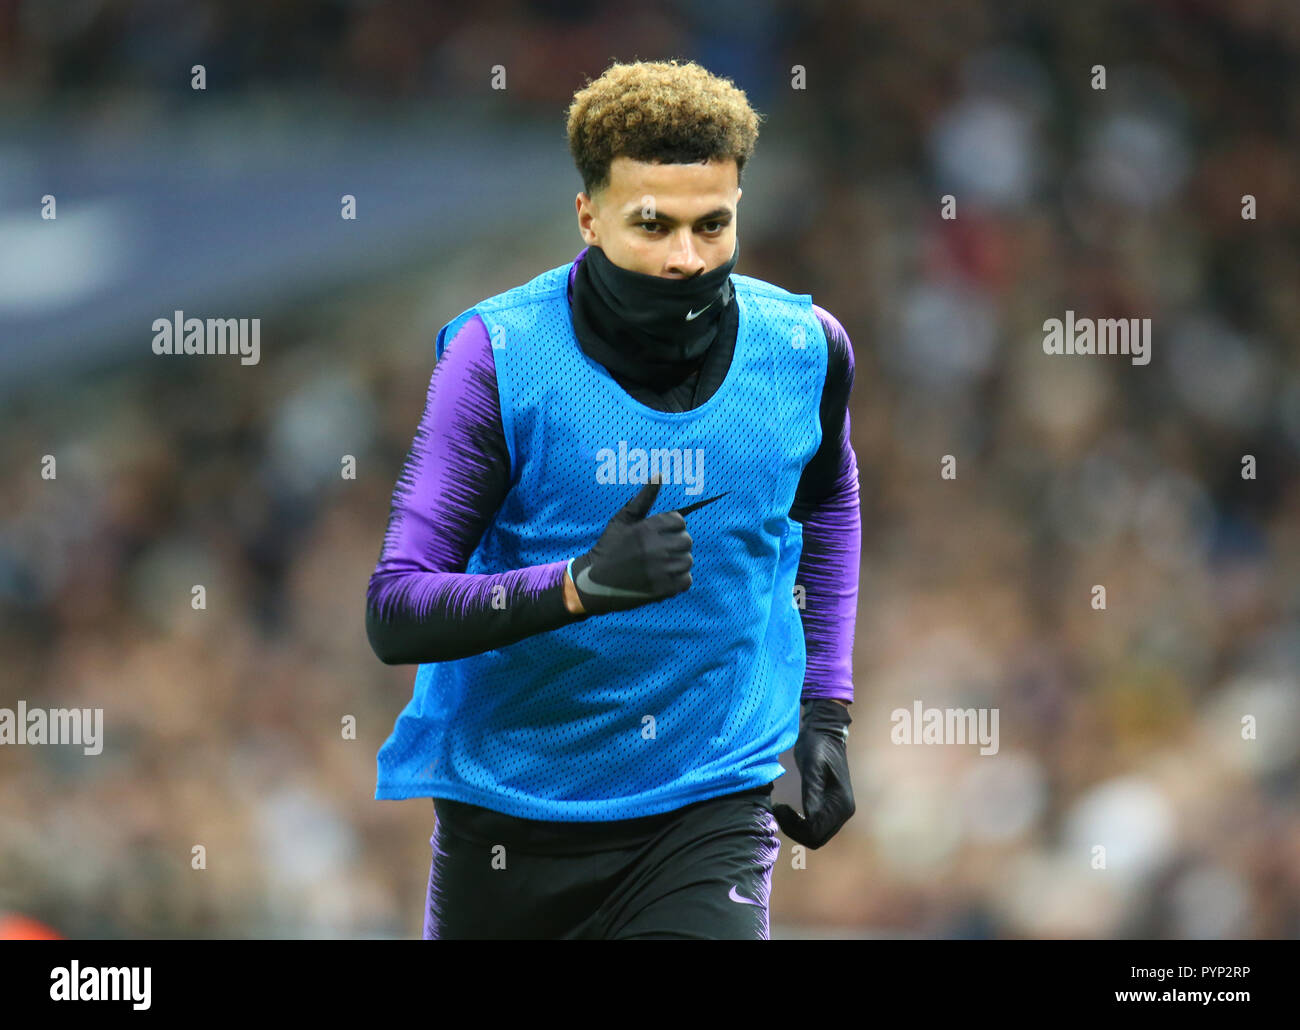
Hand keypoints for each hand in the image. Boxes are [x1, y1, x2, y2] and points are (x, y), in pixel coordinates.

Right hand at [567, 477, 692, 614]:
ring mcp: (660, 571)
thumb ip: (644, 497)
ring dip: (677, 562)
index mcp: (647, 528)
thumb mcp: (622, 519)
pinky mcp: (662, 590)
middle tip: (659, 550)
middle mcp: (656, 548)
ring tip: (659, 565)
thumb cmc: (609, 547)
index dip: (670, 527)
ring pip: (687, 561)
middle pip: (687, 541)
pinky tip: (662, 577)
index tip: (657, 535)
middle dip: (675, 544)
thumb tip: (659, 473)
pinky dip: (678, 580)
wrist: (593, 582)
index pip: (679, 521)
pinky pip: (686, 581)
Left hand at [772, 699, 854, 848]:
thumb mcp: (812, 765)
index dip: (795, 826)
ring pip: (815, 835)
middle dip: (794, 830)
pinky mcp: (829, 807)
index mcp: (841, 804)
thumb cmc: (818, 745)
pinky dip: (799, 823)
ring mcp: (837, 811)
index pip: (816, 831)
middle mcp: (843, 812)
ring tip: (780, 810)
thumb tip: (810, 816)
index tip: (779, 808)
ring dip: (795, 828)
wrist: (825, 733)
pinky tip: (787, 809)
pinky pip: (814, 826)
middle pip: (816, 838)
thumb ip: (812, 791)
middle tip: (777, 810)